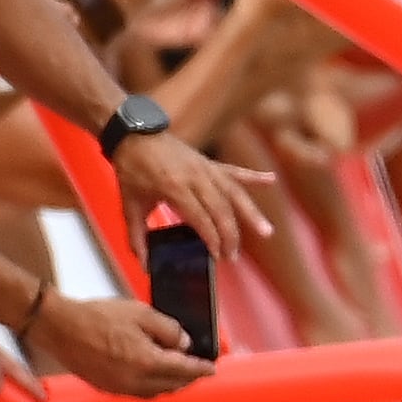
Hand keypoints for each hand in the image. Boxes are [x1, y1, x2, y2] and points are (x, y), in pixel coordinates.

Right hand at [42, 292, 207, 397]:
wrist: (59, 326)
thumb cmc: (99, 316)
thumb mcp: (142, 313)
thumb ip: (169, 330)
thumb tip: (184, 344)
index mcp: (146, 363)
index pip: (184, 370)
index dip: (201, 369)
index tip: (213, 368)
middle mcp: (133, 382)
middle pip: (171, 386)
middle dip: (188, 379)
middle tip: (198, 370)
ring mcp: (117, 388)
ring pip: (154, 393)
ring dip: (170, 385)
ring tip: (178, 373)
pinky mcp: (105, 388)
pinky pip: (136, 393)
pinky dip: (150, 387)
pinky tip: (152, 375)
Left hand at [115, 127, 278, 256]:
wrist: (134, 136)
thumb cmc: (131, 171)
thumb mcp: (129, 206)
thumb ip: (136, 237)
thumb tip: (144, 265)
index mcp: (175, 187)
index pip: (201, 218)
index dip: (211, 238)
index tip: (217, 256)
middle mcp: (196, 177)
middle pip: (222, 209)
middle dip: (230, 235)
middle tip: (233, 256)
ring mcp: (206, 168)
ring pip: (235, 193)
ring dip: (251, 214)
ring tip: (266, 232)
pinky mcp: (210, 163)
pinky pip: (236, 171)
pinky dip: (254, 176)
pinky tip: (272, 180)